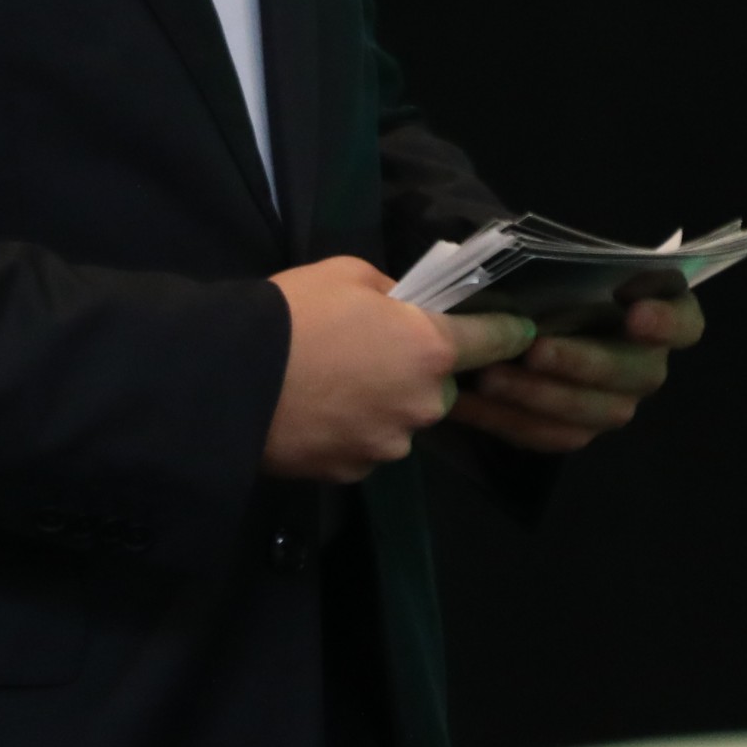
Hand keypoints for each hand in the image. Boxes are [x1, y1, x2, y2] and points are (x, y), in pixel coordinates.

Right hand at [261, 256, 535, 482]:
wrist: (229, 379)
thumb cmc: (294, 314)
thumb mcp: (345, 274)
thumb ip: (391, 292)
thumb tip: (400, 309)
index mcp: (430, 349)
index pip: (491, 341)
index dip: (506, 333)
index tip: (518, 332)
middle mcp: (422, 405)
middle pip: (437, 387)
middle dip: (416, 372)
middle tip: (369, 350)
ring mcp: (388, 446)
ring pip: (400, 421)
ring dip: (381, 405)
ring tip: (331, 384)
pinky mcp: (352, 473)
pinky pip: (364, 446)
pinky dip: (350, 431)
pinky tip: (314, 411)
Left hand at [447, 289, 706, 454]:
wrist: (515, 312)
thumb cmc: (545, 275)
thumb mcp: (550, 258)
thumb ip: (555, 263)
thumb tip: (526, 266)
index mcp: (657, 309)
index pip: (685, 322)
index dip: (668, 322)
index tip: (636, 314)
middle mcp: (646, 360)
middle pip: (637, 373)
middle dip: (583, 363)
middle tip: (534, 350)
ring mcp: (616, 400)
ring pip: (595, 412)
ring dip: (541, 397)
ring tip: (491, 377)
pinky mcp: (578, 428)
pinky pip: (554, 436)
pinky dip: (509, 420)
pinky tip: (470, 403)